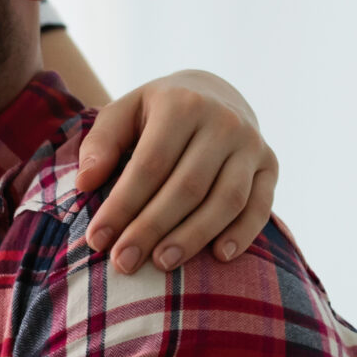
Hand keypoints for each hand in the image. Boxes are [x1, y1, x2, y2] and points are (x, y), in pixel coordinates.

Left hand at [77, 70, 277, 273]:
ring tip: (162, 264)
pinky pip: (261, 205)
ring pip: (226, 199)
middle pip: (187, 187)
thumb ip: (101, 144)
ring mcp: (252, 144)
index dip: (122, 206)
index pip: (149, 165)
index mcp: (182, 104)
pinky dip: (243, 233)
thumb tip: (85, 183)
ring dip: (194, 237)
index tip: (97, 240)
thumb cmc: (156, 112)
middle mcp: (223, 122)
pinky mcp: (271, 164)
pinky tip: (218, 256)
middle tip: (124, 262)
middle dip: (152, 229)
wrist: (213, 92)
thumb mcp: (122, 113)